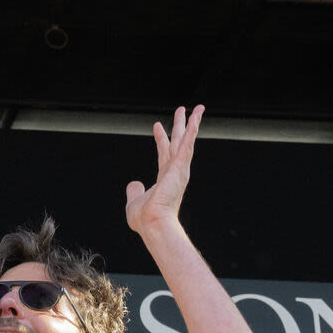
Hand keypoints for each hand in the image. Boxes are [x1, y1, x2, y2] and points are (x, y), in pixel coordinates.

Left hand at [125, 105, 204, 235]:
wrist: (152, 224)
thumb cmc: (145, 218)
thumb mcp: (134, 201)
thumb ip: (134, 191)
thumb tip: (133, 183)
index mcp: (165, 178)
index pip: (164, 153)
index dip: (161, 139)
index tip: (157, 125)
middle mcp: (175, 172)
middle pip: (178, 143)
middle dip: (180, 126)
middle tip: (182, 109)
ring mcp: (179, 169)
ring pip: (187, 141)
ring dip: (192, 124)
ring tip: (198, 108)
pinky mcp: (181, 167)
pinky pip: (187, 144)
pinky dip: (192, 131)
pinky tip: (195, 117)